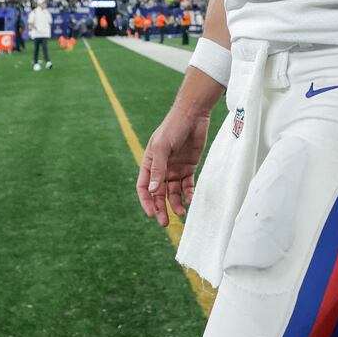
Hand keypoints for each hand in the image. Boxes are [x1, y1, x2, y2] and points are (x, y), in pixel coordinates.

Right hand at [137, 107, 209, 227]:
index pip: (144, 187)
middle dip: (161, 208)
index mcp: (149, 162)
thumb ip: (158, 169)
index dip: (147, 201)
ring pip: (173, 192)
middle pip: (158, 193)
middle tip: (164, 223)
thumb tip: (152, 190)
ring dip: (175, 203)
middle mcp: (161, 168)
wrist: (193, 114)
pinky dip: (188, 193)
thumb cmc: (173, 127)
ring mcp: (175, 168)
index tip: (152, 214)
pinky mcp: (189, 166)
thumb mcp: (163, 147)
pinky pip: (187, 185)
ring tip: (181, 213)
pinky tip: (190, 199)